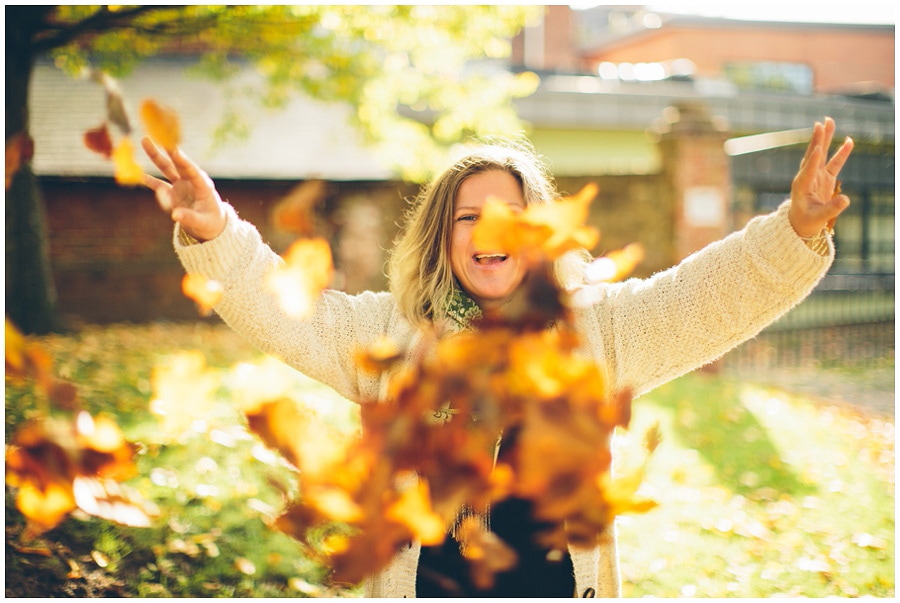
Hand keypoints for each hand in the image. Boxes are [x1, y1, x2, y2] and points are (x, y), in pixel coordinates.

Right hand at [141, 136, 226, 241]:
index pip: (193, 171)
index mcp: (203, 186)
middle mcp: (191, 182)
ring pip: (167, 169)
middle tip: (159, 135)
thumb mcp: (203, 223)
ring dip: (156, 156)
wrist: (211, 227)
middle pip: (178, 164)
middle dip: (168, 150)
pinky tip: (138, 174)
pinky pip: (159, 185)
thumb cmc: (211, 224)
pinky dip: (149, 180)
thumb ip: (190, 218)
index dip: (184, 161)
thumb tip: (175, 215)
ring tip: (145, 141)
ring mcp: (181, 186)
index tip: (175, 150)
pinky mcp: (173, 193)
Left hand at [789, 117, 853, 238]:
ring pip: (821, 154)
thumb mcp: (817, 218)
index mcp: (801, 187)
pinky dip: (841, 152)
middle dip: (817, 140)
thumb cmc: (805, 221)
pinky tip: (848, 140)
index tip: (818, 149)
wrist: (800, 223)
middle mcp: (807, 177)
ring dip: (826, 138)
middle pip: (813, 155)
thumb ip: (831, 209)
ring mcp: (816, 176)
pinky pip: (834, 163)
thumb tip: (846, 200)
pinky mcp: (824, 178)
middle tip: (820, 123)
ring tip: (829, 122)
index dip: (813, 161)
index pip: (808, 171)